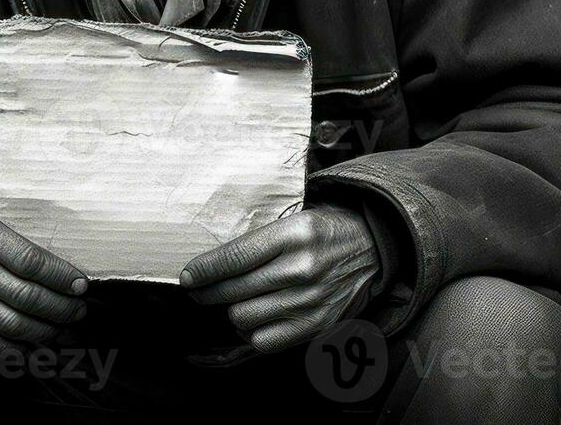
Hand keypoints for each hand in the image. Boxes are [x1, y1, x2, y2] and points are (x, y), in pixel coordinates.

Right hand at [0, 200, 88, 353]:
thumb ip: (20, 243)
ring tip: (65, 332)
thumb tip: (66, 276)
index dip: (61, 278)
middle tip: (79, 311)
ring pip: (9, 326)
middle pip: (23, 297)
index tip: (81, 286)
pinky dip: (18, 351)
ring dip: (46, 334)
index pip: (29, 261)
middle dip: (60, 309)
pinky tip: (37, 347)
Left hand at [181, 204, 379, 352]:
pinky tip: (253, 317)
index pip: (235, 257)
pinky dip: (251, 332)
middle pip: (234, 291)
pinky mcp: (317, 325)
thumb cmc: (324, 231)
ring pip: (244, 318)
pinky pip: (265, 341)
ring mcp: (311, 300)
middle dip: (207, 293)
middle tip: (198, 290)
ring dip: (231, 311)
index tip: (187, 277)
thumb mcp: (293, 220)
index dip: (204, 270)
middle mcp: (302, 268)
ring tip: (232, 301)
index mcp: (294, 234)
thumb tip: (210, 266)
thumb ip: (257, 242)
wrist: (373, 248)